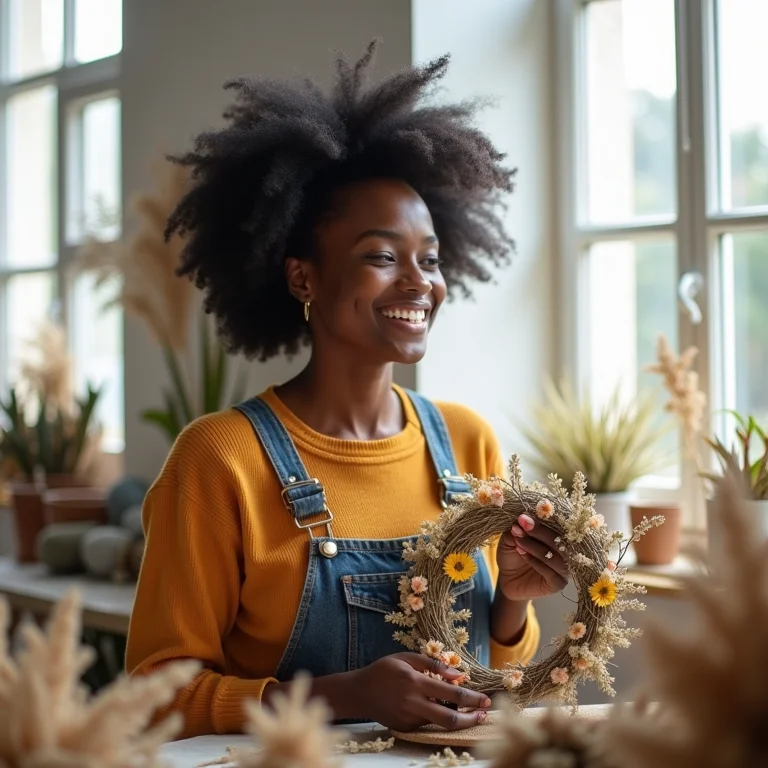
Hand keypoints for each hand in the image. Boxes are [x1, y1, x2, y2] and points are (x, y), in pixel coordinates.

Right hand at [348, 653, 491, 731]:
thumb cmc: (383, 670)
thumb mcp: (406, 658)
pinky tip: (439, 709)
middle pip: (450, 719)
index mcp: (415, 681)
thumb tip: (458, 673)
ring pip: (439, 723)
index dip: (472, 698)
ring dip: (457, 719)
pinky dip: (436, 717)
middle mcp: (414, 703)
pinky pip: (426, 723)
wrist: (359, 692)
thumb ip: (432, 664)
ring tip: (470, 714)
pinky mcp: (405, 728)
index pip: (451, 694)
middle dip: (471, 719)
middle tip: (484, 715)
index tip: (486, 700)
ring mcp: (409, 718)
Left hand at [496, 513, 568, 599]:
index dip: (541, 520)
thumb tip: (521, 520)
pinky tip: (522, 554)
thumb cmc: (513, 555)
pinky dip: (535, 561)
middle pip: (559, 540)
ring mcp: (564, 570)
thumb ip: (518, 530)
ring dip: (535, 546)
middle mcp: (566, 553)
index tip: (524, 516)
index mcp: (560, 538)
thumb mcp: (511, 539)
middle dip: (539, 531)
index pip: (557, 526)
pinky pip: (550, 572)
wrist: (508, 579)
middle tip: (523, 524)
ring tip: (518, 541)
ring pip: (555, 557)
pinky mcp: (558, 584)